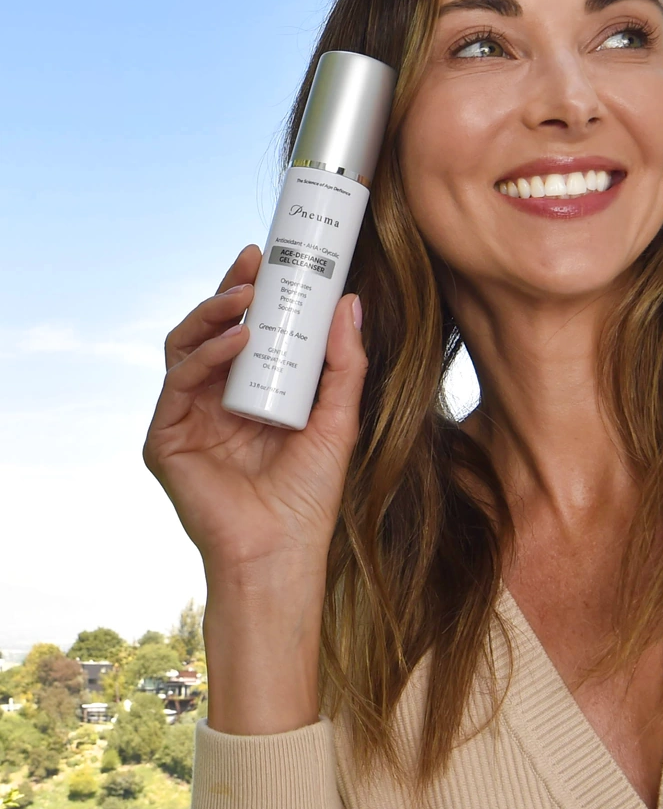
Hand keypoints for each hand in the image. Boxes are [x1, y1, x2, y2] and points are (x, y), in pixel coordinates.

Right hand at [143, 244, 367, 574]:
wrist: (283, 550)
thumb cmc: (310, 493)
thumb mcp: (339, 417)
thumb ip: (345, 362)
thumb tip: (350, 300)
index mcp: (250, 393)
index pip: (246, 331)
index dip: (254, 294)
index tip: (273, 258)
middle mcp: (215, 401)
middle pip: (211, 331)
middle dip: (229, 290)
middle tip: (254, 261)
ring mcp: (188, 418)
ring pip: (186, 347)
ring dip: (213, 314)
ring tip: (244, 294)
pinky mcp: (167, 440)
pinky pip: (178, 384)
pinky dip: (205, 356)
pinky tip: (236, 338)